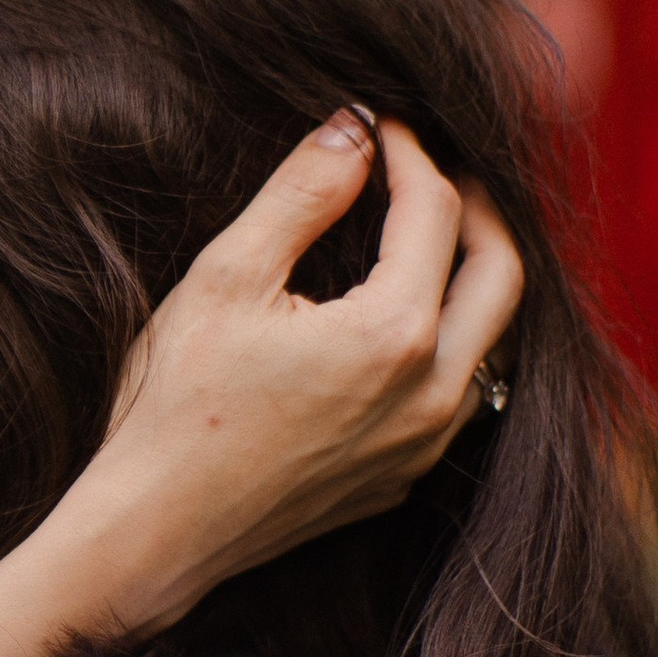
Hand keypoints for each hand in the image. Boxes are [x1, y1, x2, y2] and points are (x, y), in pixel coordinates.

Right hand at [96, 116, 521, 619]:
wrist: (154, 531)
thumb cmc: (175, 403)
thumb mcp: (227, 276)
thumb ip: (300, 194)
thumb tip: (352, 130)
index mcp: (393, 333)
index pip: (436, 211)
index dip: (411, 153)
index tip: (380, 125)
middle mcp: (432, 393)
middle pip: (503, 272)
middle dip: (475, 205)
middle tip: (431, 169)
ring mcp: (423, 445)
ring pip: (492, 339)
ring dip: (471, 276)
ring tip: (424, 235)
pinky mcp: (401, 478)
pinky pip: (459, 394)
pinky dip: (449, 340)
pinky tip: (399, 320)